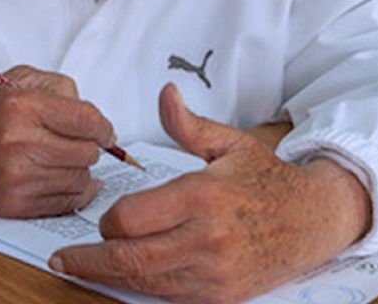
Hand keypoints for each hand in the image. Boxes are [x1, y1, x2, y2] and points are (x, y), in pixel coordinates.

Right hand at [0, 66, 115, 217]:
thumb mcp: (17, 80)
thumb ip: (60, 87)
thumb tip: (94, 118)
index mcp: (22, 106)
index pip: (87, 120)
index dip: (103, 127)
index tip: (104, 132)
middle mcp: (19, 142)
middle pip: (87, 152)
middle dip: (88, 146)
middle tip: (75, 143)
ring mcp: (17, 178)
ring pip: (81, 178)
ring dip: (79, 169)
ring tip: (60, 159)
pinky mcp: (16, 205)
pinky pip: (67, 202)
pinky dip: (74, 191)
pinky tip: (64, 179)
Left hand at [51, 83, 371, 303]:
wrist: (314, 220)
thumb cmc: (267, 180)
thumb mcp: (229, 143)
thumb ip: (187, 124)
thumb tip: (164, 93)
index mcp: (201, 195)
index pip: (129, 219)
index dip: (108, 221)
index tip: (105, 219)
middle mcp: (206, 238)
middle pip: (128, 258)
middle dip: (89, 260)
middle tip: (64, 259)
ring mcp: (214, 272)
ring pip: (144, 282)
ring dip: (109, 278)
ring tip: (85, 269)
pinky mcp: (221, 296)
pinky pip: (168, 297)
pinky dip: (143, 288)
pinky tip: (129, 278)